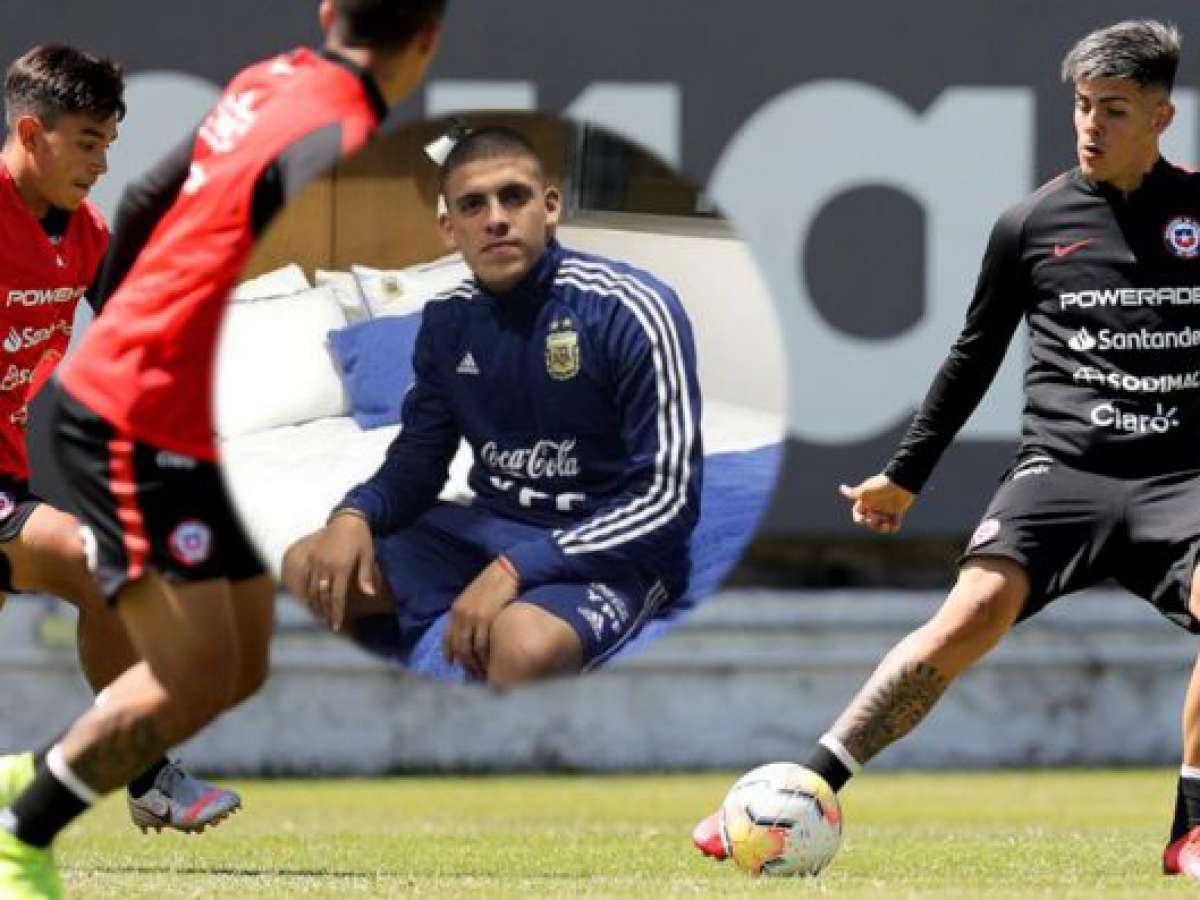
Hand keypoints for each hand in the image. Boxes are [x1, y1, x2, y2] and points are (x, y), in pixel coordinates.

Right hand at [295, 512, 377, 631]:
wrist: (347, 517)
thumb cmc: (361, 536)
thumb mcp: (368, 554)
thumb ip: (366, 575)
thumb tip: (371, 595)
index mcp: (341, 567)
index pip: (336, 597)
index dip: (336, 613)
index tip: (337, 626)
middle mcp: (326, 565)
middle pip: (322, 596)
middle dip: (325, 613)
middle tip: (329, 625)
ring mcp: (316, 561)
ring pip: (312, 589)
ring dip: (315, 605)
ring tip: (320, 616)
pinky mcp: (311, 556)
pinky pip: (307, 579)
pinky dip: (309, 592)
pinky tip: (312, 600)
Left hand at [443, 557, 519, 677]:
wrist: (508, 571)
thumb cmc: (495, 583)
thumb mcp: (475, 597)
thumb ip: (469, 612)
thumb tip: (469, 629)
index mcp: (456, 609)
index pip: (447, 637)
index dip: (448, 652)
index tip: (451, 663)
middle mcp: (461, 614)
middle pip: (458, 646)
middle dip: (464, 662)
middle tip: (471, 673)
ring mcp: (472, 617)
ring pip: (469, 649)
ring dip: (474, 663)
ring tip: (482, 672)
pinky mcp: (486, 619)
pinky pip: (482, 645)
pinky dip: (485, 657)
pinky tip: (490, 663)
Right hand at [838, 473, 915, 533]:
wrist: (900, 484)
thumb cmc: (880, 487)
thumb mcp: (864, 491)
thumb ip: (851, 493)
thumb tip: (841, 488)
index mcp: (866, 502)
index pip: (858, 515)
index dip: (859, 518)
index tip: (864, 517)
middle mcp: (875, 507)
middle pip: (869, 522)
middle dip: (871, 523)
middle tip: (876, 516)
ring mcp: (886, 510)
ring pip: (881, 526)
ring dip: (882, 527)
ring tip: (886, 523)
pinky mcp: (897, 513)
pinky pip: (894, 526)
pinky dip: (894, 526)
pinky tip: (894, 520)